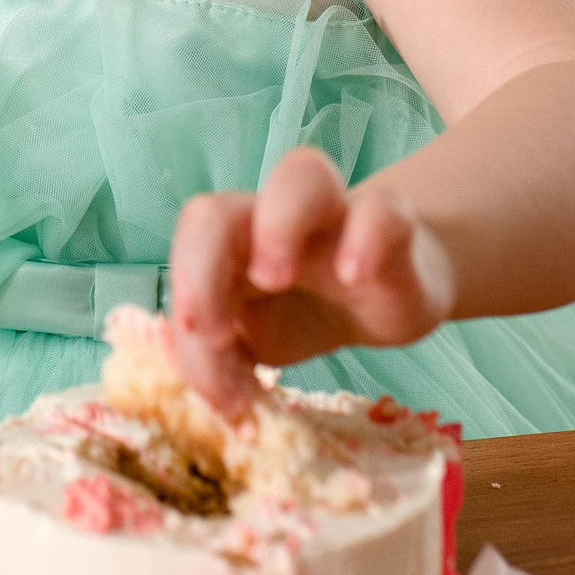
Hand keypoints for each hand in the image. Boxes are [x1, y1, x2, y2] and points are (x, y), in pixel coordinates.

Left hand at [166, 147, 456, 415]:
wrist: (386, 297)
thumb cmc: (302, 312)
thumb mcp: (255, 343)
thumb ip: (221, 362)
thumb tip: (217, 400)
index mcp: (227, 247)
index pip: (184, 249)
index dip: (183, 283)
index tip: (200, 340)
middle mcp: (269, 221)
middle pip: (217, 209)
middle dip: (202, 265)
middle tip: (217, 332)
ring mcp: (332, 216)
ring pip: (301, 174)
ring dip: (277, 226)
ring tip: (275, 280)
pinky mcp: (391, 228)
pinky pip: (381, 210)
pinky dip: (365, 238)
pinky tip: (354, 277)